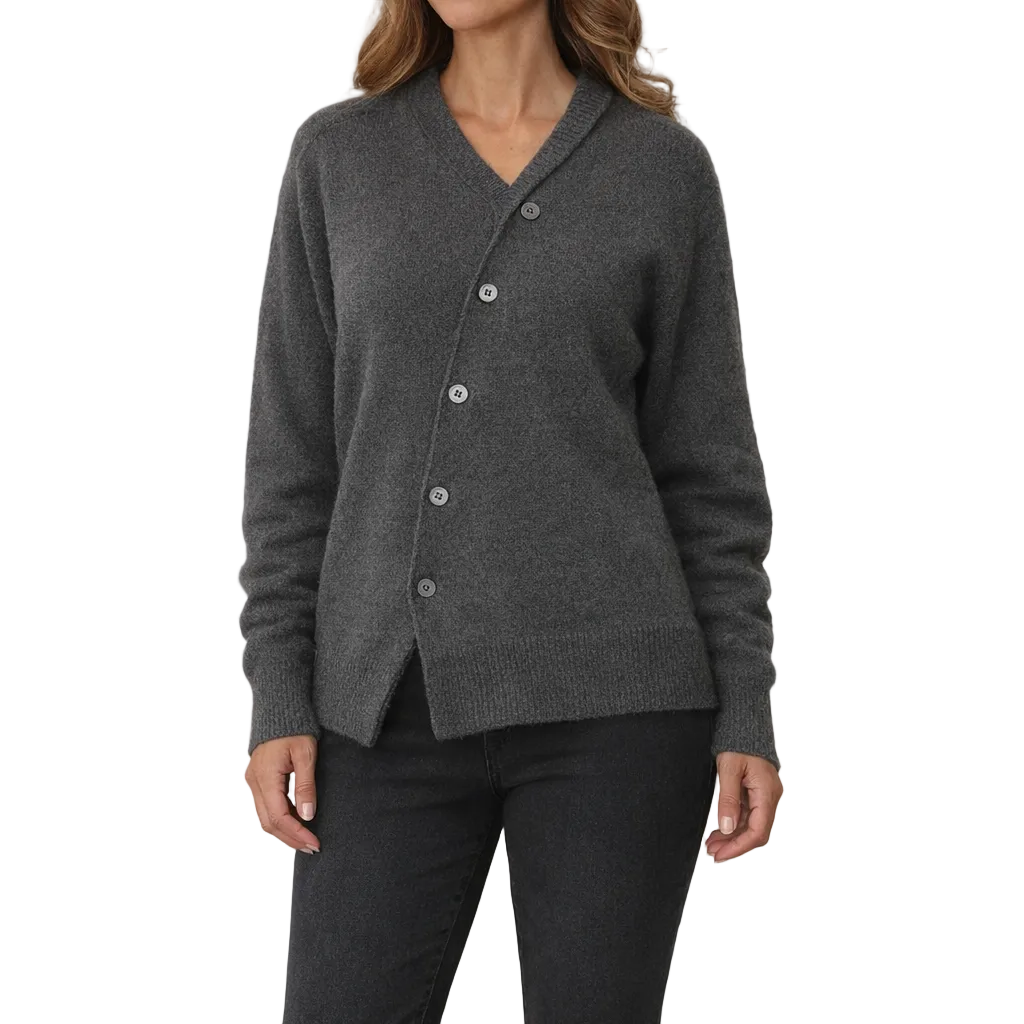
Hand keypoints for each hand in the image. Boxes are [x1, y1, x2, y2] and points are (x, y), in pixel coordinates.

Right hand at [244, 734, 320, 853]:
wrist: (281, 708)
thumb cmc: (295, 728)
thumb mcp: (306, 755)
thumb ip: (306, 786)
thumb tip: (307, 816)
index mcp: (265, 777)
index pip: (279, 817)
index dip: (296, 833)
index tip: (314, 842)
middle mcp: (254, 782)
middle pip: (268, 822)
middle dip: (290, 838)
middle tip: (312, 847)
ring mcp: (253, 781)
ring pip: (265, 816)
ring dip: (284, 831)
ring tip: (306, 839)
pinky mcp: (257, 778)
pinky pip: (266, 806)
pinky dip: (280, 818)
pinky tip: (297, 821)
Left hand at [705, 752, 781, 861]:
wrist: (745, 725)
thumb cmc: (738, 742)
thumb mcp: (729, 769)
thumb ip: (728, 799)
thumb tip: (726, 828)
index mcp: (767, 793)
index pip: (758, 831)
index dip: (739, 847)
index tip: (720, 855)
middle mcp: (770, 797)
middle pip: (756, 832)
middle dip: (734, 845)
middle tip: (711, 852)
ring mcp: (764, 796)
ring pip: (751, 825)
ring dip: (732, 837)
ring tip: (711, 845)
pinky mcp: (757, 793)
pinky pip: (748, 815)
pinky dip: (734, 825)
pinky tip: (719, 831)